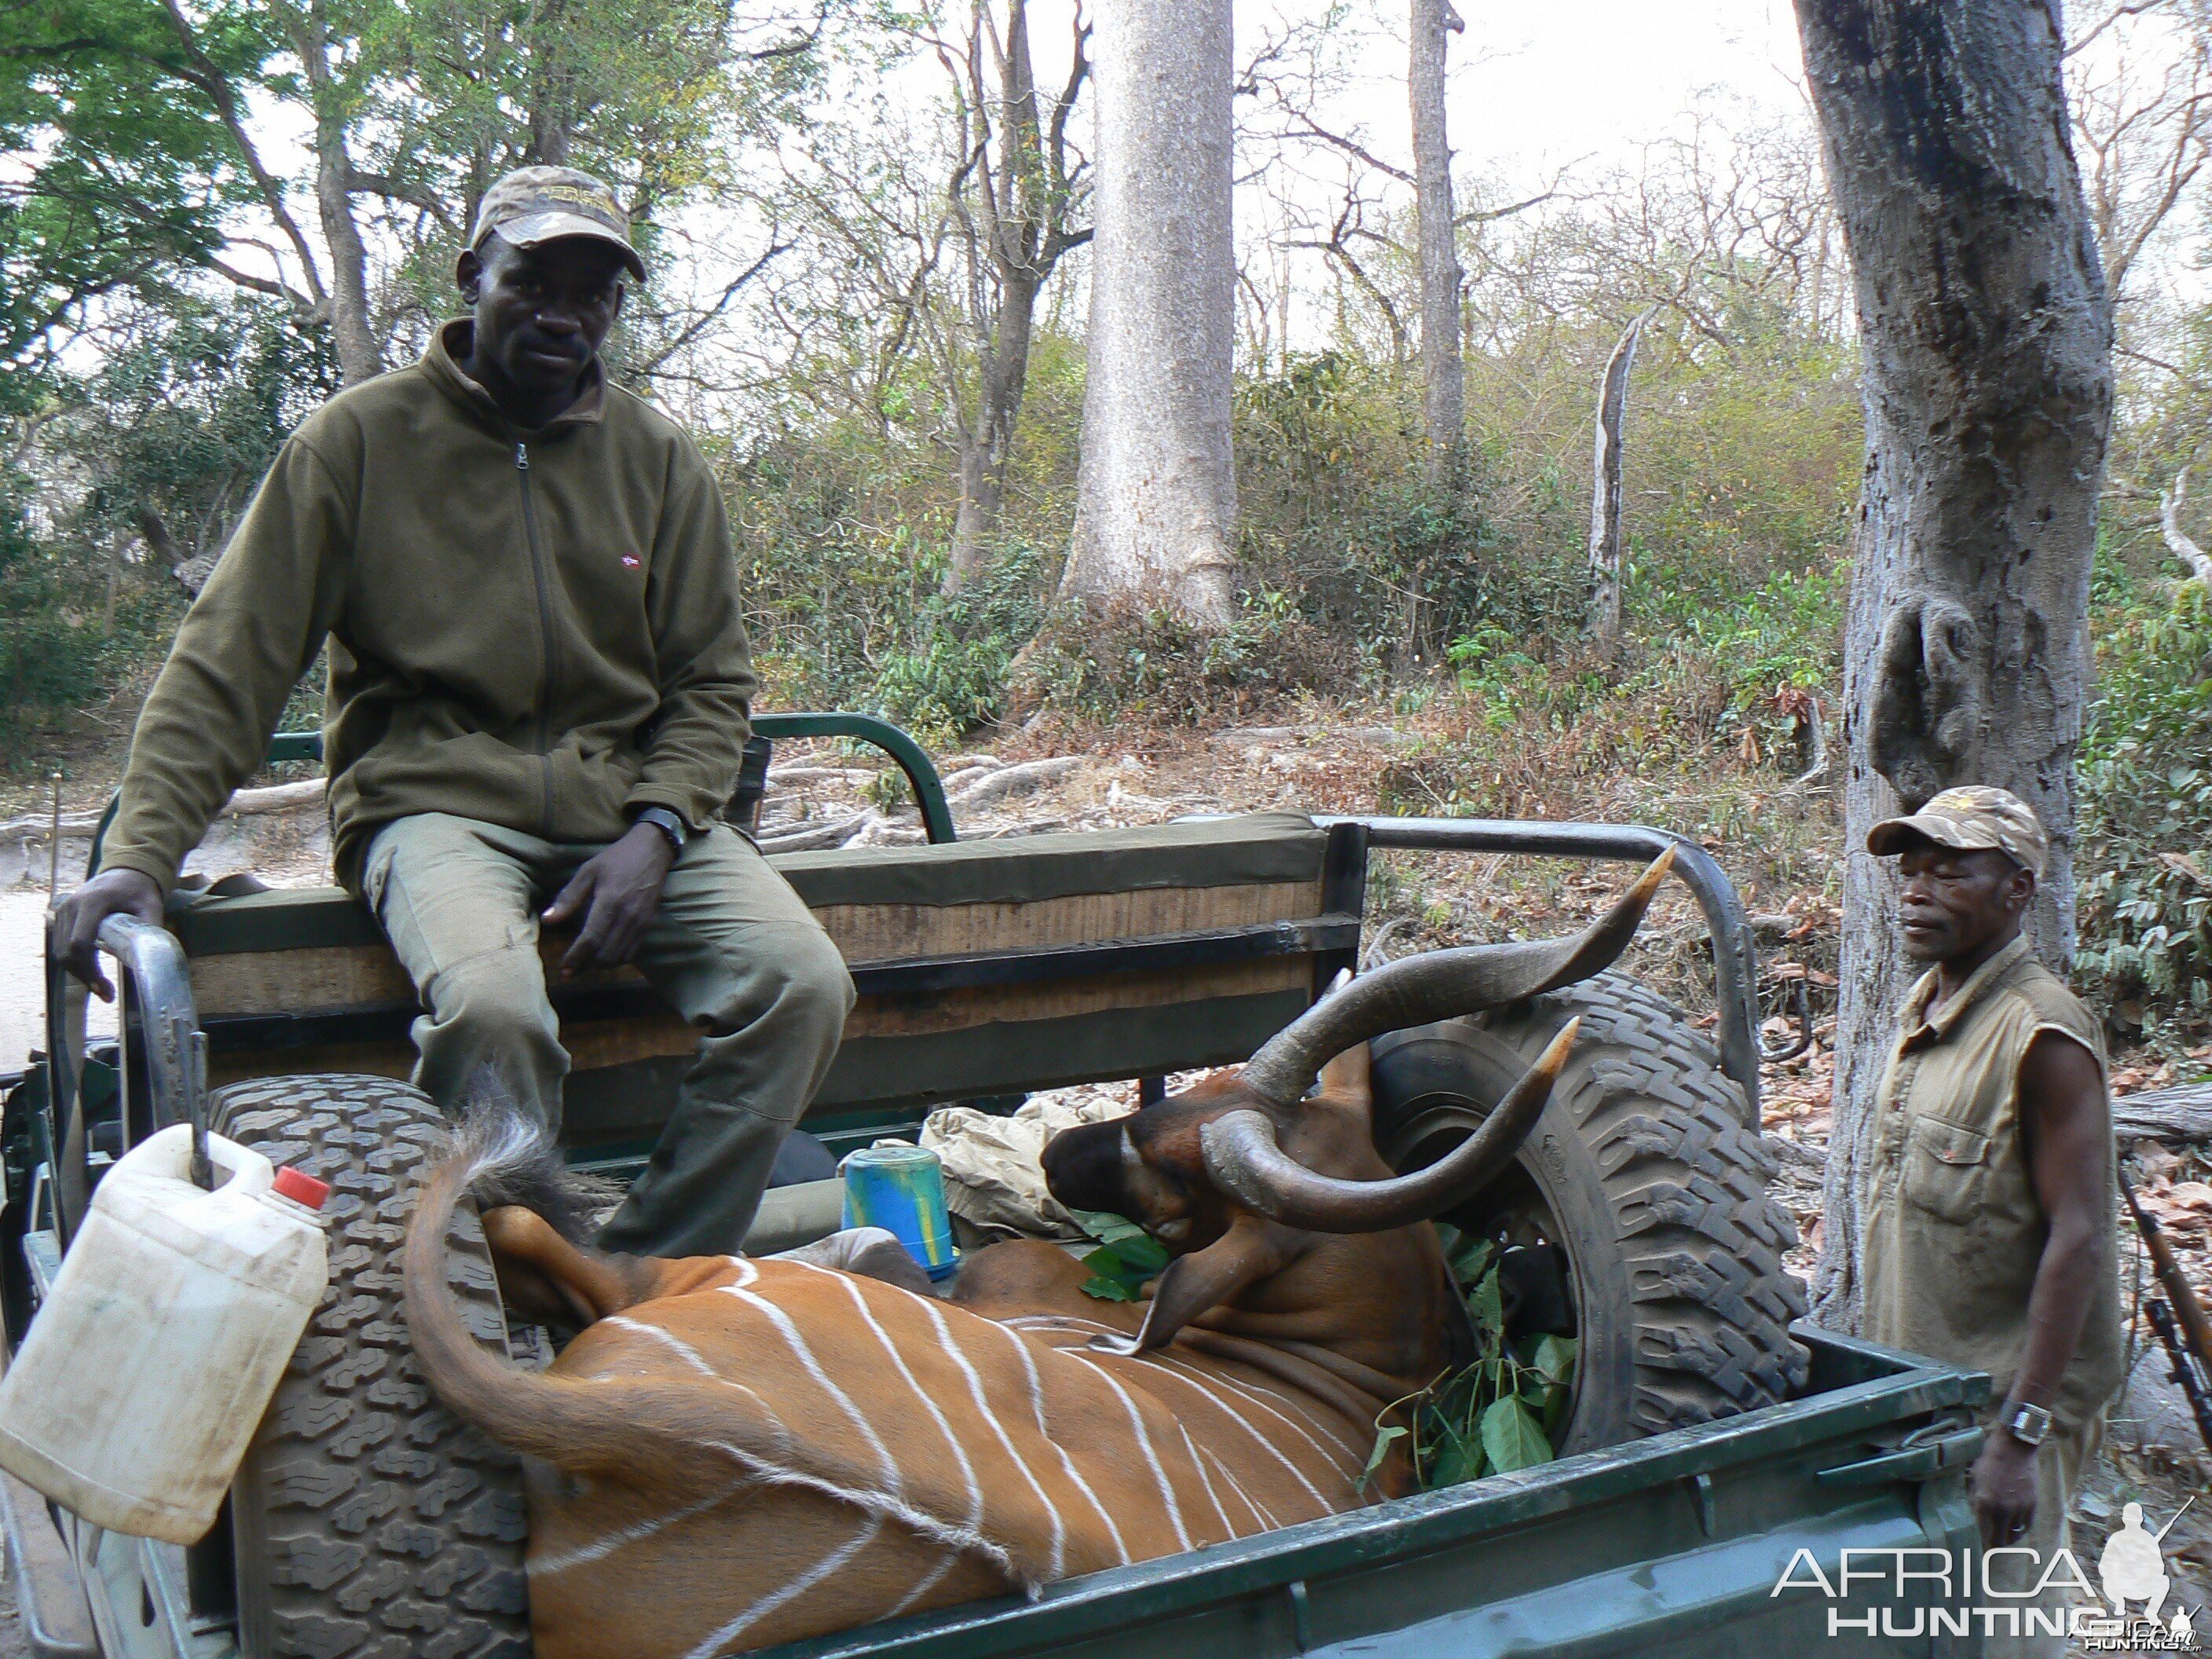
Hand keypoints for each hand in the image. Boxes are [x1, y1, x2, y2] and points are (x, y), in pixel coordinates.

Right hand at [51, 868, 165, 999]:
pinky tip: (92, 975)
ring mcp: (63, 911)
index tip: (104, 989)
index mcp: (93, 902)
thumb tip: (147, 962)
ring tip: (102, 989)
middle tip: (106, 995)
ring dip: (79, 973)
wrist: (124, 873)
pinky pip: (61, 946)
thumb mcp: (152, 906)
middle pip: (67, 951)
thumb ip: (149, 930)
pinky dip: (74, 963)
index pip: (80, 942)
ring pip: (61, 952)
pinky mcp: (61, 917)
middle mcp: (71, 906)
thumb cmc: (139, 890)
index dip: (89, 969)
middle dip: (84, 977)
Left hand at [542, 824, 676, 977]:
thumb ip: (568, 897)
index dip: (576, 958)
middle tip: (569, 971)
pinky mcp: (648, 925)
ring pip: (619, 957)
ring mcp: (640, 923)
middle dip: (585, 967)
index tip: (563, 969)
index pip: (591, 940)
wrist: (653, 851)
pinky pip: (632, 952)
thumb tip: (548, 920)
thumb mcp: (588, 871)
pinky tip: (603, 958)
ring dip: (600, 966)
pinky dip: (616, 960)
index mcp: (610, 902)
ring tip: (583, 965)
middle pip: (605, 955)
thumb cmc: (617, 858)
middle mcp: (627, 917)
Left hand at [1971, 1430, 2039, 1548]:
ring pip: (2015, 1534)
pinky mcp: (2033, 1505)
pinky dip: (2020, 1529)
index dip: (1982, 1542)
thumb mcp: (1975, 1479)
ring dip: (2008, 1537)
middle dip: (1995, 1544)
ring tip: (2003, 1538)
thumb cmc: (1989, 1459)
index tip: (1979, 1547)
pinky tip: (2015, 1528)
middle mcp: (2004, 1511)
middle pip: (2001, 1539)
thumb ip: (1976, 1499)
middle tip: (1991, 1545)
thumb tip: (1977, 1514)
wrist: (2015, 1447)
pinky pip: (2027, 1525)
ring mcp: (2020, 1509)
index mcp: (1985, 1503)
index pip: (1984, 1533)